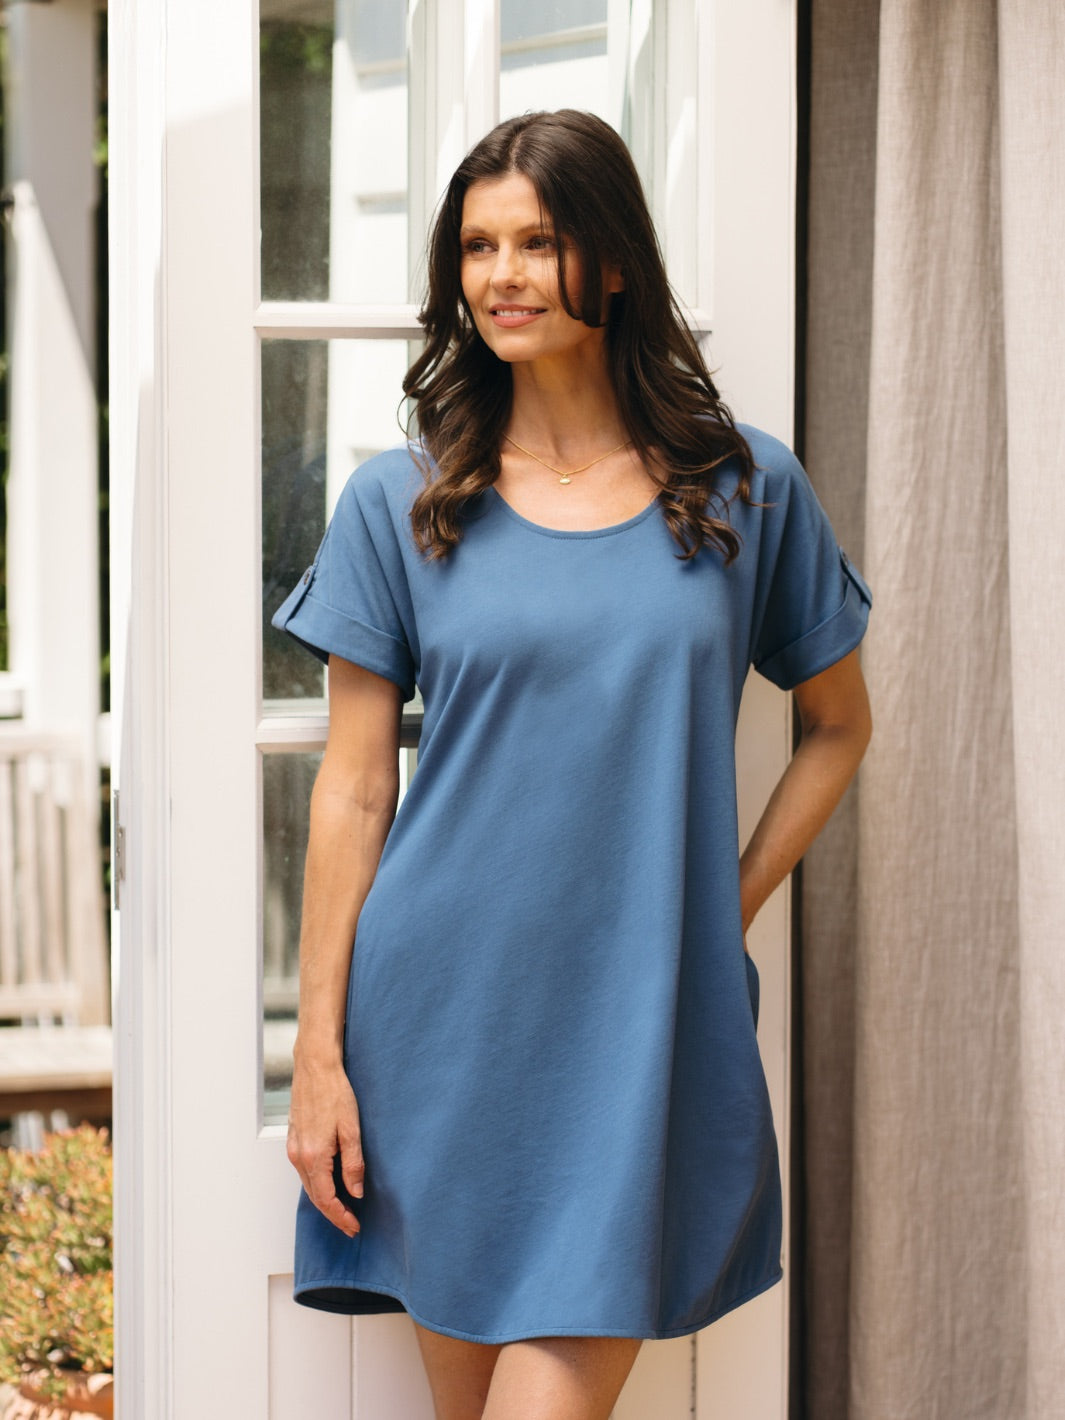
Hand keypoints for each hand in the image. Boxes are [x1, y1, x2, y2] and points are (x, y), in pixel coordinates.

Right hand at [286, 1054, 364, 1236]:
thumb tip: (355, 1191)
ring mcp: (294, 1148)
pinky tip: (330, 1184)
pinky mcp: (294, 1139)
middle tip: (351, 1225)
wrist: (315, 1067)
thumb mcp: (352, 1128)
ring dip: (325, 1200)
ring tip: (343, 1209)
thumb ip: (353, 1163)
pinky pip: (304, 1171)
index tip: (354, 1226)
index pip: (326, 1199)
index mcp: (314, 1156)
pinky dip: (317, 1184)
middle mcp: (299, 1156)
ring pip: (308, 1185)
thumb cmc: (334, 1091)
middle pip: (315, 1196)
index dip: (341, 1217)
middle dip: (333, 1214)